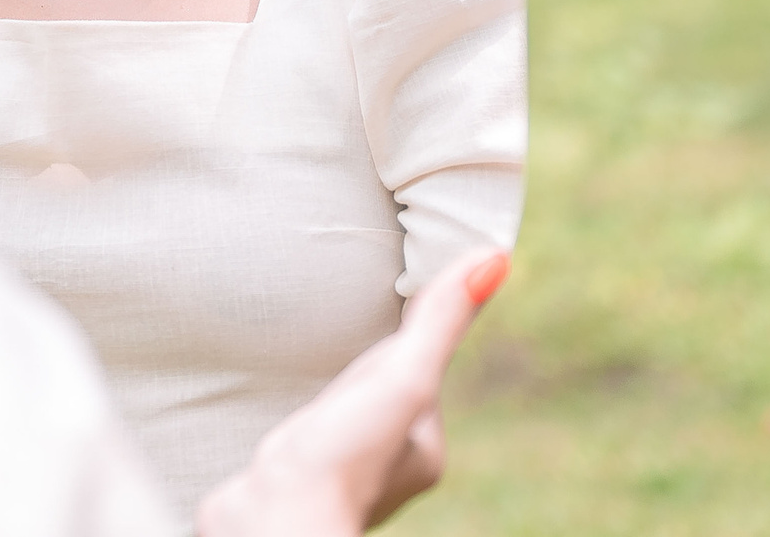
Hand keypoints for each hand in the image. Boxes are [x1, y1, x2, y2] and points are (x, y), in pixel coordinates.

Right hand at [195, 251, 507, 536]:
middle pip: (385, 387)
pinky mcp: (300, 471)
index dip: (407, 327)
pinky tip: (294, 403)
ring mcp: (344, 468)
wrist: (273, 521)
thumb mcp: (400, 377)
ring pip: (348, 408)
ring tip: (324, 360)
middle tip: (357, 315)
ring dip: (337, 383)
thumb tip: (496, 258)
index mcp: (425, 445)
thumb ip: (439, 323)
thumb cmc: (343, 456)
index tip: (401, 281)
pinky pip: (314, 426)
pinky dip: (308, 408)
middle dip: (371, 358)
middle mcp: (392, 462)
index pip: (421, 367)